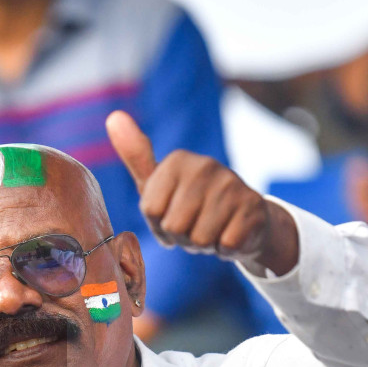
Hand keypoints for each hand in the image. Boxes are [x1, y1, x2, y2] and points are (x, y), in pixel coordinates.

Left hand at [106, 110, 298, 275]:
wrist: (242, 217)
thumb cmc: (190, 203)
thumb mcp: (158, 182)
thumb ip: (135, 155)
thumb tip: (114, 117)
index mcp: (177, 160)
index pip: (150, 211)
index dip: (158, 224)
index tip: (172, 214)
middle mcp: (205, 166)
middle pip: (174, 226)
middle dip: (181, 238)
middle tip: (193, 225)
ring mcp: (232, 185)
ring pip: (199, 239)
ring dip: (203, 245)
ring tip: (211, 229)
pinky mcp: (253, 207)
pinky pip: (225, 245)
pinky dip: (224, 249)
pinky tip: (229, 234)